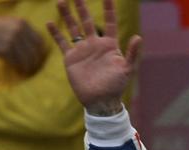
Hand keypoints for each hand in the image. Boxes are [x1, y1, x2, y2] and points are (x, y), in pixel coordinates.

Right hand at [0, 16, 46, 74]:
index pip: (39, 41)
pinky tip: (19, 71)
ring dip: (28, 68)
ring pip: (26, 59)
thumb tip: (42, 49)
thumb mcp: (11, 25)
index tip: (40, 60)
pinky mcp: (4, 49)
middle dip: (35, 63)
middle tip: (34, 69)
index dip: (41, 53)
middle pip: (34, 51)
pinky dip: (18, 68)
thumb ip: (25, 33)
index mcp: (22, 23)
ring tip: (27, 72)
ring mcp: (11, 39)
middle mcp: (18, 30)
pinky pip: (16, 62)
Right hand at [46, 0, 141, 114]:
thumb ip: (132, 53)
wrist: (100, 101)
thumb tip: (138, 37)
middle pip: (87, 21)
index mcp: (110, 45)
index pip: (110, 22)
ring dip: (67, 15)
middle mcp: (95, 45)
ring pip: (73, 28)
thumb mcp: (127, 69)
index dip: (109, 9)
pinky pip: (62, 43)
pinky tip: (50, 22)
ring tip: (60, 1)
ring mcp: (83, 51)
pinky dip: (56, 33)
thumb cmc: (116, 86)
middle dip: (82, 7)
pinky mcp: (71, 59)